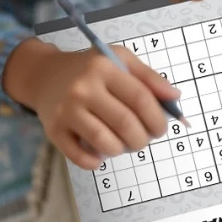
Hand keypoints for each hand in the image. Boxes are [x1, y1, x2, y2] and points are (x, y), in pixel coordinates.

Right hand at [8, 40, 180, 169]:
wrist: (45, 74)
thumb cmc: (91, 68)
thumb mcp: (120, 59)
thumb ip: (149, 78)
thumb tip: (175, 98)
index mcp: (105, 67)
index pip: (140, 98)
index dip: (157, 118)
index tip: (162, 128)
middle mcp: (84, 88)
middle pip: (125, 123)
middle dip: (143, 138)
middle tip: (145, 139)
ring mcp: (67, 110)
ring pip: (105, 142)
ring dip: (122, 149)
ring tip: (125, 143)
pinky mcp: (54, 131)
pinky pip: (80, 157)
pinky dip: (97, 161)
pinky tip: (103, 153)